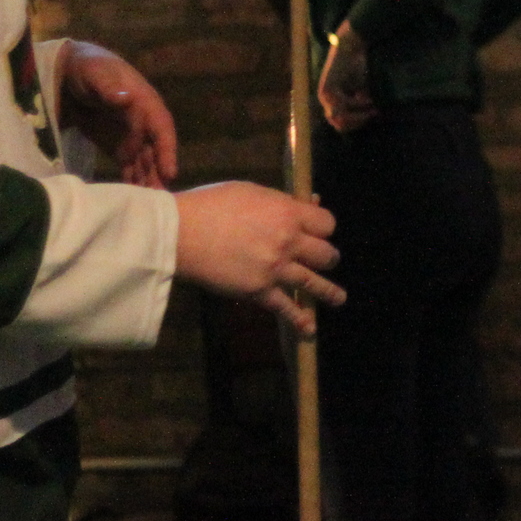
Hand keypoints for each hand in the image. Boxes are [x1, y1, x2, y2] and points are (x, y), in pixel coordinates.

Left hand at [57, 43, 178, 189]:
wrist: (67, 73)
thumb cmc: (87, 68)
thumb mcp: (96, 72)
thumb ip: (108, 86)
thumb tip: (125, 97)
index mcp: (143, 101)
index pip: (161, 127)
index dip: (167, 149)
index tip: (169, 171)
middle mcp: (142, 122)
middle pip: (156, 151)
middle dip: (159, 174)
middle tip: (161, 199)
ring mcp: (130, 135)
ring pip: (145, 162)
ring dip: (148, 181)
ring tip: (149, 205)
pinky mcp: (117, 146)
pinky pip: (129, 166)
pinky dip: (132, 181)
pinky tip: (133, 199)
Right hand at [174, 182, 344, 336]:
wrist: (182, 233)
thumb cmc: (212, 205)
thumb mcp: (252, 192)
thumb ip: (282, 202)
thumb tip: (305, 203)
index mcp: (288, 213)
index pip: (327, 222)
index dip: (325, 227)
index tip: (319, 232)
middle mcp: (289, 241)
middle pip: (325, 253)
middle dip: (327, 257)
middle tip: (324, 260)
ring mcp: (276, 268)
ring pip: (314, 283)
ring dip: (330, 292)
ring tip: (339, 299)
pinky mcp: (259, 291)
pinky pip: (285, 308)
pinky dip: (299, 320)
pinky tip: (309, 329)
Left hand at [319, 23, 376, 132]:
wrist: (349, 47)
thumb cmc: (357, 65)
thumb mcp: (361, 88)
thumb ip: (362, 102)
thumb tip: (374, 117)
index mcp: (333, 103)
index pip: (342, 125)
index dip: (358, 124)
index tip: (373, 116)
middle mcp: (326, 102)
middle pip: (339, 125)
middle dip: (358, 122)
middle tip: (373, 114)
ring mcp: (324, 96)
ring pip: (339, 117)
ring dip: (357, 114)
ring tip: (372, 106)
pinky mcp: (327, 89)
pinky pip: (343, 104)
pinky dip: (357, 103)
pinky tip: (368, 97)